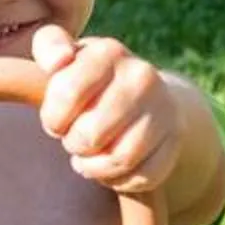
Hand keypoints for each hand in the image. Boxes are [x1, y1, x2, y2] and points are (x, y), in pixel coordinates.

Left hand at [31, 24, 184, 194]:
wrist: (144, 95)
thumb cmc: (90, 80)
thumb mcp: (68, 55)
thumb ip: (50, 45)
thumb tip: (58, 61)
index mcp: (109, 52)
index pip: (67, 94)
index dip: (53, 118)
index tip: (56, 120)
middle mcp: (142, 76)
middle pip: (91, 134)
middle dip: (73, 144)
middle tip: (74, 139)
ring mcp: (163, 109)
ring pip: (119, 159)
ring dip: (94, 167)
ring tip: (88, 156)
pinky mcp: (175, 140)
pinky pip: (142, 176)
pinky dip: (119, 179)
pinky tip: (110, 168)